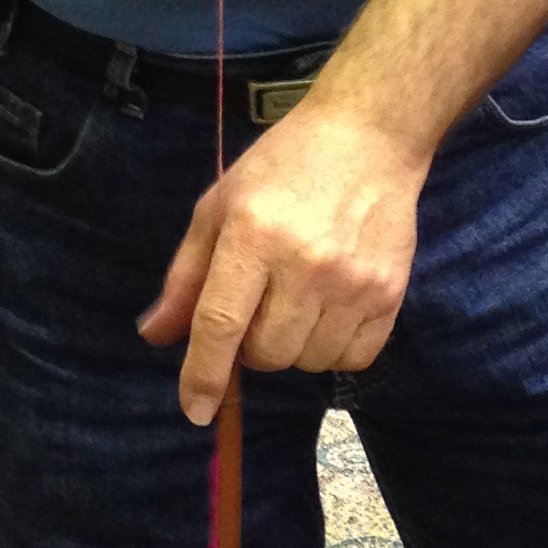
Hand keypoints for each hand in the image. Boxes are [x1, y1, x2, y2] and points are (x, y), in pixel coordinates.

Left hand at [138, 101, 426, 424]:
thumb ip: (186, 276)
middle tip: (259, 306)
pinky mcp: (390, 293)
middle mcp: (306, 263)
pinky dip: (333, 349)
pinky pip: (353, 360)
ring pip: (308, 362)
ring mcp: (354, 282)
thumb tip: (156, 335)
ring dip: (293, 347)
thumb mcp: (220, 206)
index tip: (196, 411)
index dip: (203, 376)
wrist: (369, 137)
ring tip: (298, 300)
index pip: (220, 324)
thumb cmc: (283, 166)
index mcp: (254, 235)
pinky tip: (330, 310)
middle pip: (266, 354)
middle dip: (251, 347)